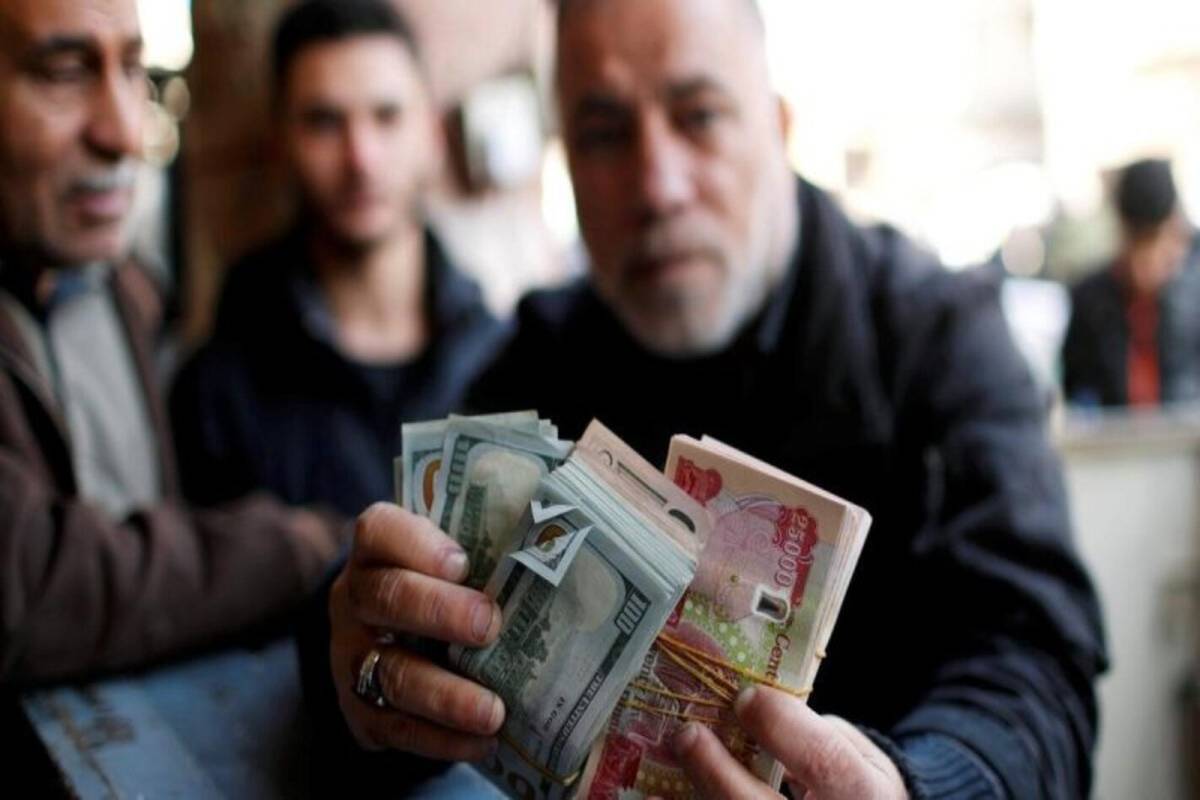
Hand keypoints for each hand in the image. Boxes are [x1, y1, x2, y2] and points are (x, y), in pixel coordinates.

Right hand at [329, 503, 504, 760]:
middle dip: (437, 611)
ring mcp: (353, 655)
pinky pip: (395, 728)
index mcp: (380, 548)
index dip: (417, 542)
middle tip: (489, 625)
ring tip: (494, 712)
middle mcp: (356, 597)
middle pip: (384, 597)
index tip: (463, 561)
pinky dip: (441, 739)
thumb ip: (498, 528)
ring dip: (444, 694)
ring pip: (389, 672)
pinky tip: (483, 742)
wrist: (386, 641)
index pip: (380, 530)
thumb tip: (576, 488)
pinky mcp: (361, 709)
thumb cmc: (443, 584)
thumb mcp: (458, 549)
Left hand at [670, 686, 907, 799]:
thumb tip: (746, 709)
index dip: (780, 727)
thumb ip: (810, 734)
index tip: (744, 697)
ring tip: (654, 790)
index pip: (822, 761)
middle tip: (687, 736)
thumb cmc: (853, 788)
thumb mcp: (857, 757)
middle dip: (718, 774)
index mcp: (863, 794)